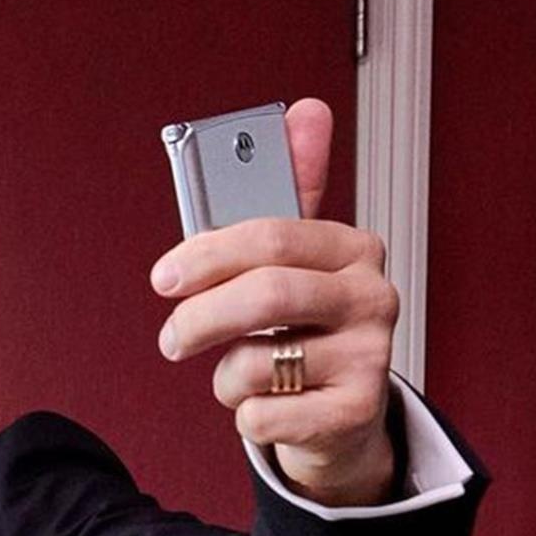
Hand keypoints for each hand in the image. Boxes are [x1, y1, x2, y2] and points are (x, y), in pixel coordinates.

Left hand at [149, 98, 399, 506]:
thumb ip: (287, 198)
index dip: (208, 256)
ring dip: (226, 378)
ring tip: (241, 377)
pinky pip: (263, 416)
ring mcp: (371, 355)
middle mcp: (372, 296)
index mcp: (354, 249)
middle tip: (171, 339)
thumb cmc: (306, 337)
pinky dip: (246, 418)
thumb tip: (306, 114)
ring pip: (257, 363)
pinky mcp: (357, 411)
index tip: (163, 278)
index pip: (273, 237)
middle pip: (266, 296)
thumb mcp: (295, 267)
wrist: (341, 421)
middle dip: (201, 319)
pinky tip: (269, 408)